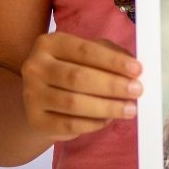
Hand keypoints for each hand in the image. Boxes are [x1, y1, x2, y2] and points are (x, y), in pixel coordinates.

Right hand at [20, 32, 141, 143]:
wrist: (42, 100)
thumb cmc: (72, 71)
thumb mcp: (88, 56)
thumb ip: (110, 55)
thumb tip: (134, 68)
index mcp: (50, 43)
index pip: (85, 50)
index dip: (113, 61)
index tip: (137, 69)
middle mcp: (35, 66)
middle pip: (78, 77)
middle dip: (112, 85)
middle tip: (137, 91)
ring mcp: (32, 94)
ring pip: (73, 103)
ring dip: (106, 107)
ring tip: (129, 109)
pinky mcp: (35, 120)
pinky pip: (68, 124)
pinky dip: (92, 124)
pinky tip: (108, 120)